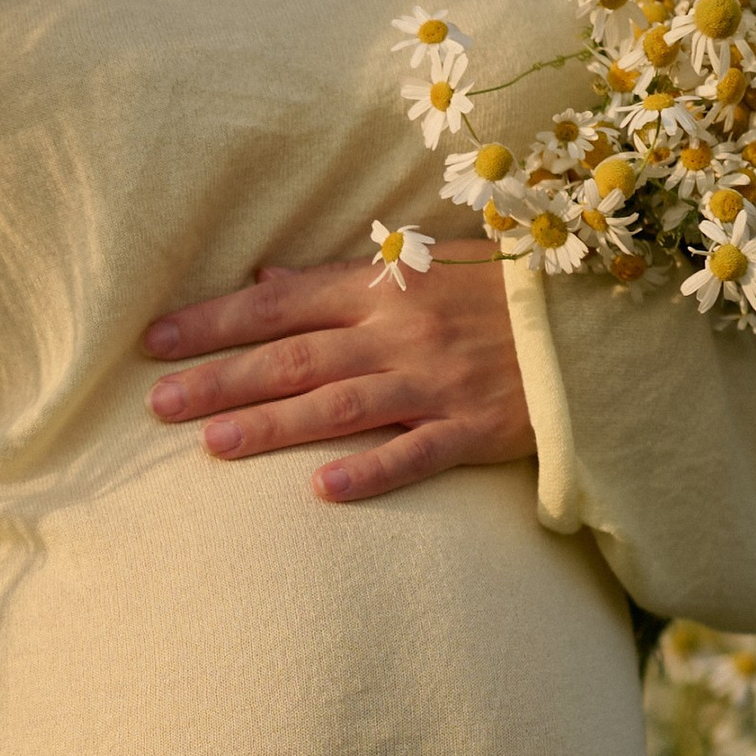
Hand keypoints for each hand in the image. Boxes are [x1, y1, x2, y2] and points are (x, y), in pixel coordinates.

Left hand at [141, 246, 534, 501]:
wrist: (599, 320)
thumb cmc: (504, 290)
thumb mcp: (424, 265)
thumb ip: (343, 278)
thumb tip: (266, 279)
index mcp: (383, 286)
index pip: (280, 304)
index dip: (215, 320)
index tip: (155, 341)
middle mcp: (401, 331)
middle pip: (294, 357)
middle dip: (221, 379)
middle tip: (157, 405)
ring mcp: (437, 381)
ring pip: (340, 405)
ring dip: (274, 424)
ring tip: (213, 445)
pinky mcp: (476, 428)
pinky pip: (417, 454)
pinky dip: (372, 471)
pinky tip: (323, 491)